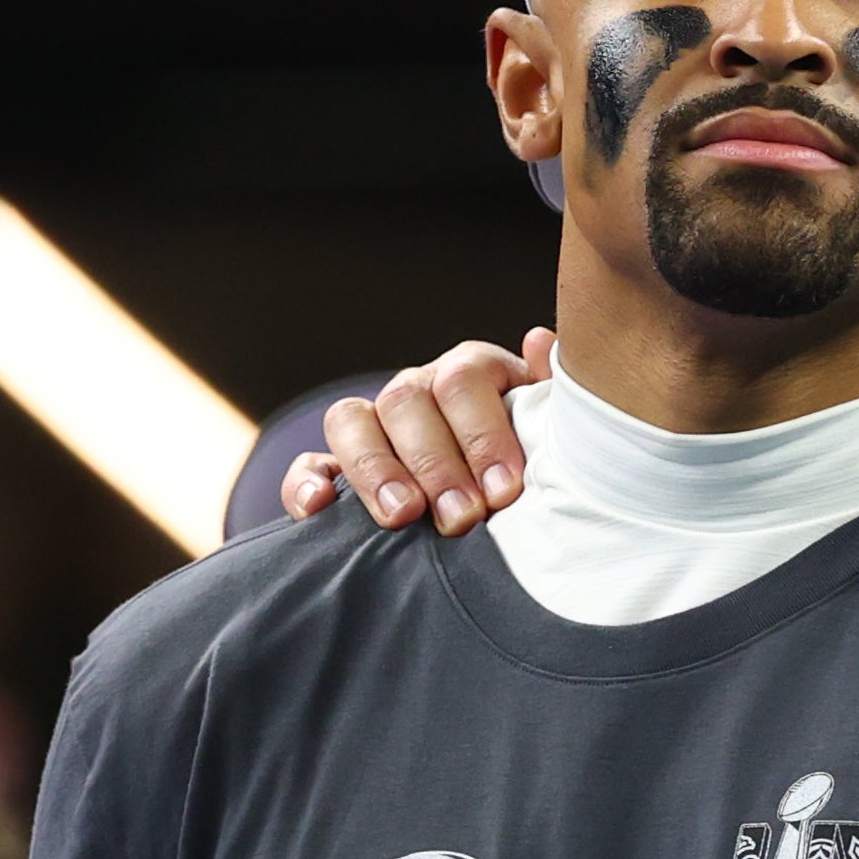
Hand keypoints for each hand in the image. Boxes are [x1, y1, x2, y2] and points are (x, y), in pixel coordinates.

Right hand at [283, 327, 552, 534]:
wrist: (504, 504)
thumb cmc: (536, 461)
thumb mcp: (552, 428)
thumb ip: (551, 393)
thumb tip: (540, 341)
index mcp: (469, 374)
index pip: (463, 380)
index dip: (482, 434)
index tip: (505, 491)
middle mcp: (417, 390)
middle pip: (406, 401)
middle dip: (435, 464)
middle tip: (463, 518)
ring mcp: (373, 425)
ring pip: (351, 422)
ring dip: (376, 471)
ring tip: (404, 517)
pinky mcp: (337, 467)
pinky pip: (309, 463)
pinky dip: (307, 482)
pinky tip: (319, 507)